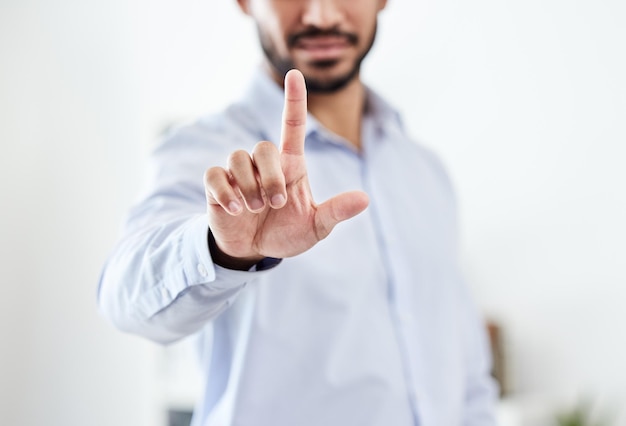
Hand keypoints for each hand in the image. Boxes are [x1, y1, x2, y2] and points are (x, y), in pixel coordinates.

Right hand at [203, 69, 368, 269]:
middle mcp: (264, 164)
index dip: (293, 100)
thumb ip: (336, 211)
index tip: (294, 74)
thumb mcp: (316, 226)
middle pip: (262, 147)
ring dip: (249, 187)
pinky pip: (215, 175)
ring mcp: (239, 174)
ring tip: (256, 209)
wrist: (255, 252)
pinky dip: (226, 192)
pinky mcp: (218, 187)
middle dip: (270, 178)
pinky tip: (235, 209)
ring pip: (237, 157)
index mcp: (290, 165)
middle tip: (276, 204)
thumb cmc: (287, 233)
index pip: (292, 124)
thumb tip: (364, 199)